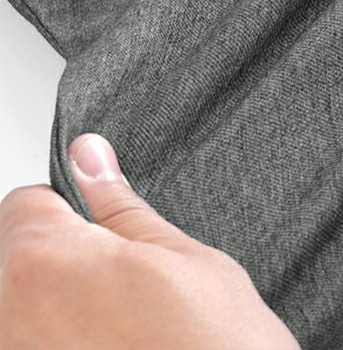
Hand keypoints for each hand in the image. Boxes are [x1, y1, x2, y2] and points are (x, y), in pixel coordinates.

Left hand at [0, 134, 299, 349]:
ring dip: (61, 305)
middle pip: (17, 257)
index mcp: (45, 266)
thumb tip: (90, 156)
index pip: (25, 203)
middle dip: (64, 256)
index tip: (102, 225)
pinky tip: (113, 347)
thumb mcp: (181, 257)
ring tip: (121, 324)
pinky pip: (35, 341)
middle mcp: (9, 322)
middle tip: (123, 281)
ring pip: (24, 305)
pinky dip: (60, 339)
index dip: (71, 205)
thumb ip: (119, 206)